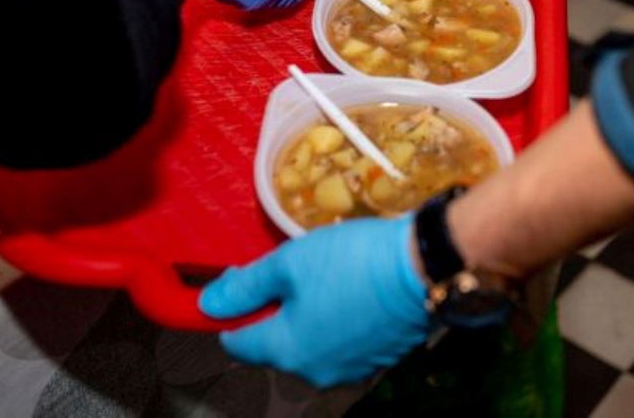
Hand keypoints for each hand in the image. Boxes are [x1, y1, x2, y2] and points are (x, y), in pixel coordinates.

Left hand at [199, 216, 429, 386]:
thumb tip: (208, 305)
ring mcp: (351, 369)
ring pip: (312, 343)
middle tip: (293, 268)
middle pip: (276, 343)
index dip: (232, 310)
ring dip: (310, 315)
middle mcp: (314, 372)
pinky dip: (340, 321)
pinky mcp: (380, 359)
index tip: (241, 279)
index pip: (237, 341)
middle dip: (276, 310)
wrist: (424, 265)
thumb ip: (246, 286)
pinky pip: (344, 342)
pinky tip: (354, 290)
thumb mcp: (290, 262)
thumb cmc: (352, 261)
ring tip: (328, 275)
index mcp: (286, 350)